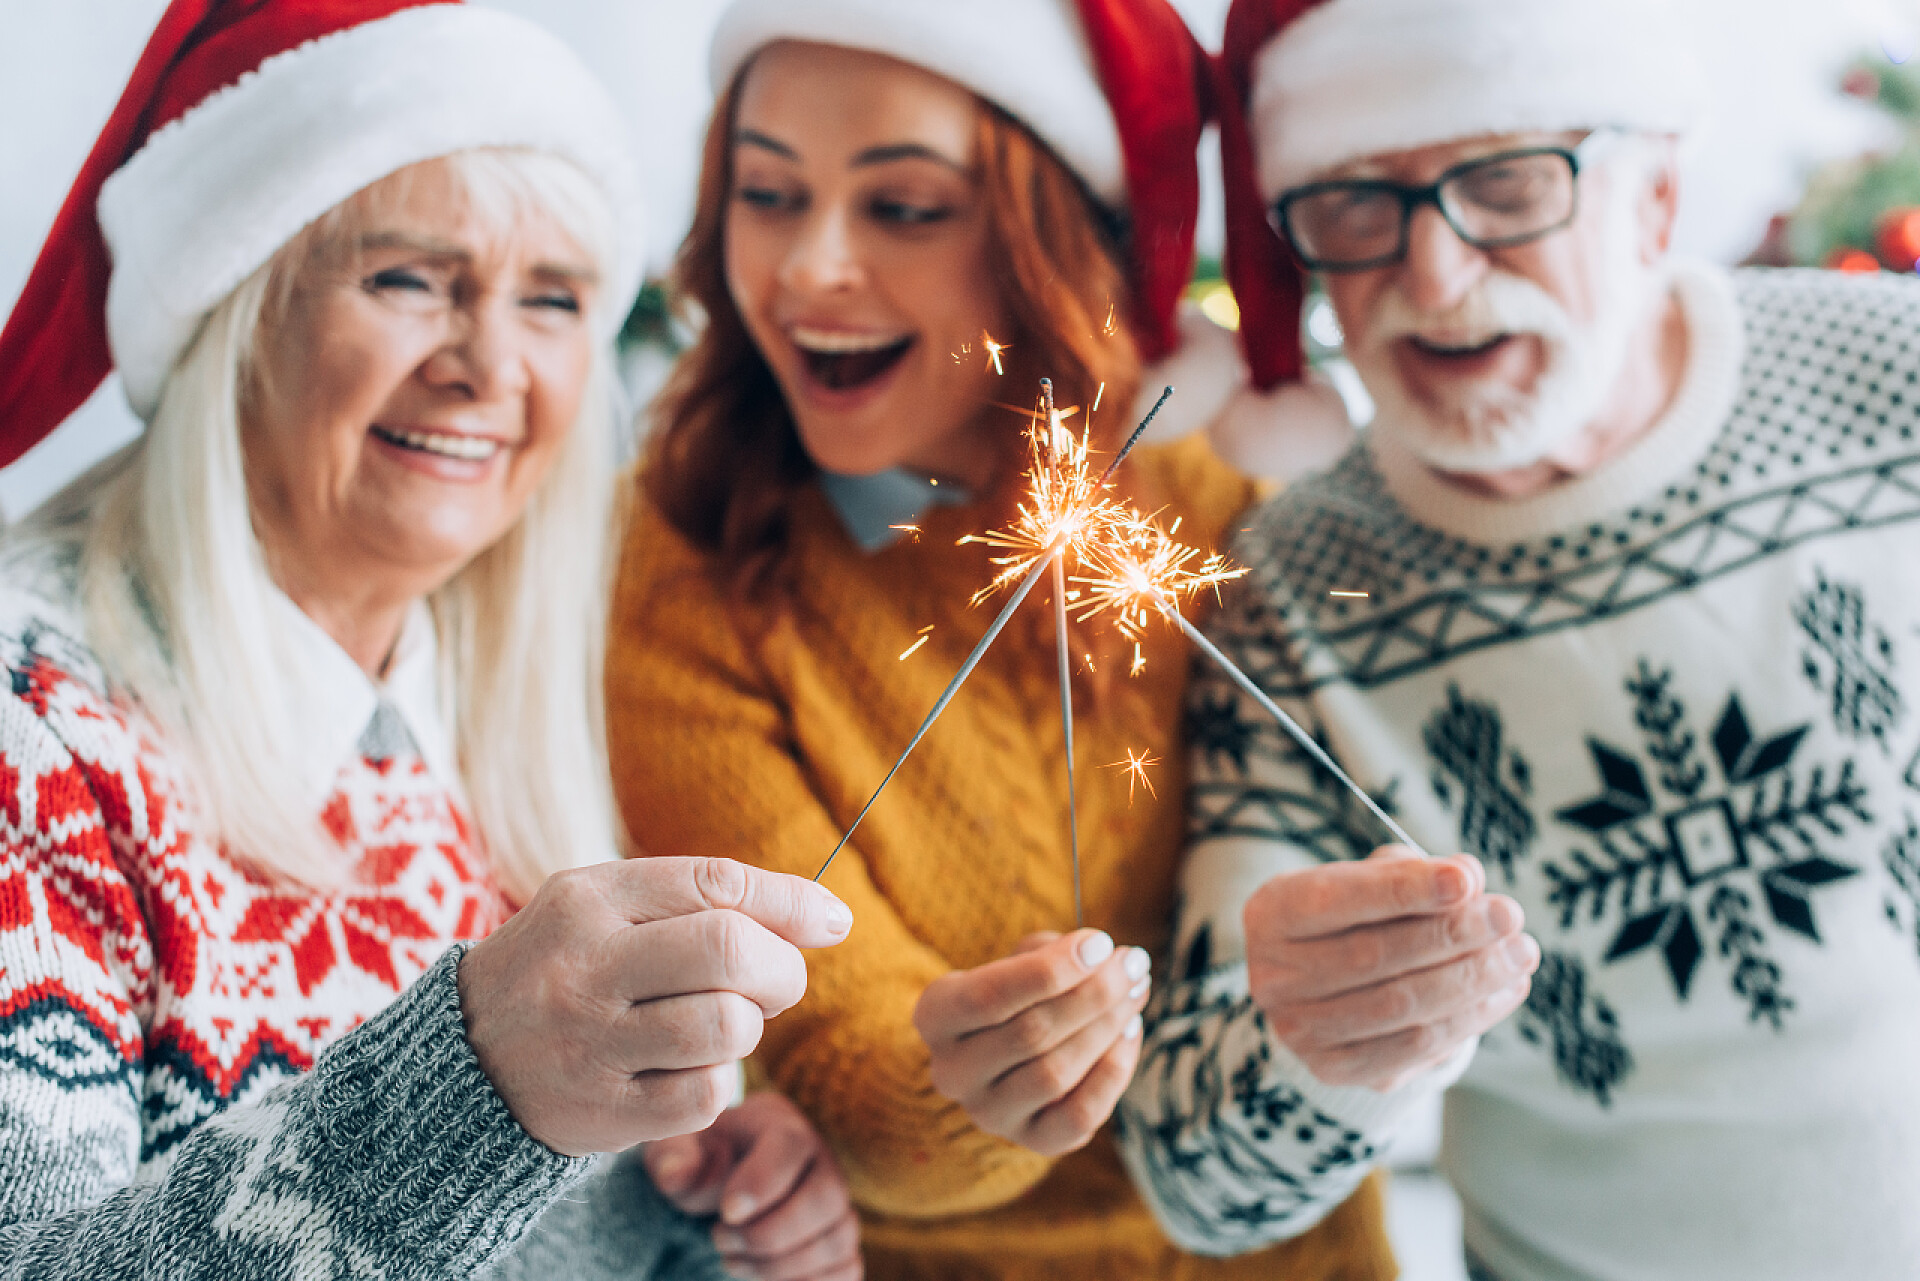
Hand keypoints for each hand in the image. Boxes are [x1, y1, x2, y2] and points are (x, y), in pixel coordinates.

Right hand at [458, 857, 851, 1156]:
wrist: (461, 1060)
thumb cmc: (565, 968)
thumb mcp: (607, 907)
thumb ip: (705, 899)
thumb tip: (828, 918)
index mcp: (588, 900)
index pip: (715, 885)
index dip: (790, 903)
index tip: (831, 923)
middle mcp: (585, 967)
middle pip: (729, 951)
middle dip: (781, 969)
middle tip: (775, 984)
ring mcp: (590, 1043)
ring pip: (727, 1027)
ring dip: (748, 1028)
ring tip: (723, 1024)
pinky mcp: (603, 1113)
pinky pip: (706, 1096)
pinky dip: (715, 1083)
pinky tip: (684, 1072)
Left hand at [646, 1092, 860, 1280]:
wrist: (720, 1185)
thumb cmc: (700, 1163)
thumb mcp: (676, 1152)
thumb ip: (672, 1159)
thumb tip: (675, 1177)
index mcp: (779, 1124)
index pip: (791, 1144)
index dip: (762, 1182)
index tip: (726, 1212)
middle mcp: (820, 1160)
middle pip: (826, 1196)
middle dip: (770, 1232)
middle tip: (719, 1239)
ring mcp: (837, 1204)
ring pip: (837, 1239)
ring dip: (779, 1264)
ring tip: (731, 1260)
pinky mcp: (840, 1244)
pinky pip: (847, 1269)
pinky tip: (762, 1278)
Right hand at [913, 929, 1150, 1156]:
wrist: (1008, 1054)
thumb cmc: (1016, 993)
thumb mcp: (1018, 959)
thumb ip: (1049, 953)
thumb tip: (1102, 958)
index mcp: (935, 1016)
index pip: (989, 995)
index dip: (1051, 970)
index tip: (1101, 943)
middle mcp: (952, 1073)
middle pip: (1029, 1034)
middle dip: (1093, 994)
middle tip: (1134, 963)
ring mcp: (990, 1113)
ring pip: (1055, 1073)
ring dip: (1107, 1027)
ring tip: (1137, 991)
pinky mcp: (1032, 1140)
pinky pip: (1080, 1114)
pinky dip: (1114, 1072)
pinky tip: (1130, 1033)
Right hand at [1243, 845, 1536, 1091]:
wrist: (1322, 990)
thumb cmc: (1354, 918)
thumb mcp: (1371, 880)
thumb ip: (1412, 872)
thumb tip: (1468, 875)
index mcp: (1273, 913)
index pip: (1338, 899)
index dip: (1405, 890)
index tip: (1467, 879)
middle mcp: (1274, 975)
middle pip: (1374, 956)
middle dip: (1454, 934)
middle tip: (1510, 915)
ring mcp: (1300, 1030)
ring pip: (1401, 1007)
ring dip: (1473, 979)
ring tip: (1520, 954)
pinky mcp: (1336, 1070)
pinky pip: (1414, 1048)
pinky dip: (1469, 1019)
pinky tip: (1505, 992)